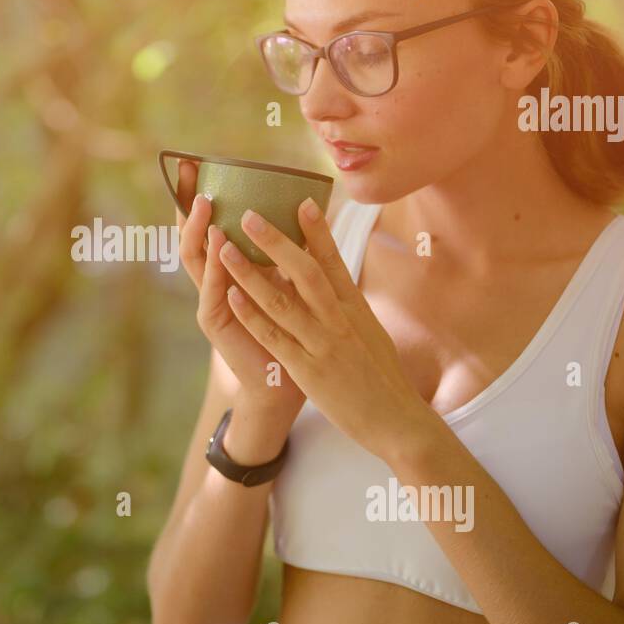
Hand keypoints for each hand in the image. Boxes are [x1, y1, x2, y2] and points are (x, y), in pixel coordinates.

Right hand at [173, 160, 305, 414]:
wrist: (286, 382)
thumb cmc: (293, 330)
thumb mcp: (289, 280)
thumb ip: (286, 249)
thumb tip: (305, 204)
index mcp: (230, 268)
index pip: (208, 224)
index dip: (199, 195)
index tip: (197, 162)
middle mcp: (214, 280)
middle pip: (192, 234)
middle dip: (187, 202)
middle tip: (189, 171)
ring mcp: (211, 301)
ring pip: (195, 260)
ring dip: (199, 231)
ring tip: (206, 205)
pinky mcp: (216, 324)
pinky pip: (213, 292)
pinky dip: (216, 269)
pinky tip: (219, 245)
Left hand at [216, 198, 433, 459]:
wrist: (398, 421)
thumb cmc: (383, 377)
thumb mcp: (371, 332)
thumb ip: (351, 306)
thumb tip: (337, 282)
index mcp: (356, 308)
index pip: (334, 262)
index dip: (318, 231)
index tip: (303, 202)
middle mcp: (340, 320)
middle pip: (305, 272)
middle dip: (275, 241)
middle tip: (249, 214)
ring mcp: (323, 344)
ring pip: (281, 300)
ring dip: (250, 272)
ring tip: (225, 248)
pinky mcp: (308, 370)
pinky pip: (274, 337)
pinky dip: (252, 314)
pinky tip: (232, 296)